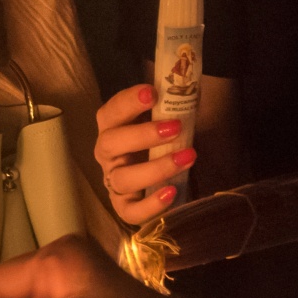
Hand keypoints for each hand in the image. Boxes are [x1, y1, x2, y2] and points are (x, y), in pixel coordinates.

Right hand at [95, 84, 195, 225]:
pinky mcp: (125, 207)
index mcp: (112, 128)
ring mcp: (114, 182)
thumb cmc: (165, 138)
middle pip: (110, 143)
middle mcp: (107, 155)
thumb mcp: (168, 117)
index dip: (128, 101)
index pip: (111, 112)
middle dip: (142, 134)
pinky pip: (131, 211)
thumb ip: (173, 104)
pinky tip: (172, 191)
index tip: (152, 92)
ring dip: (155, 168)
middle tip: (176, 127)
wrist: (168, 172)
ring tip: (188, 157)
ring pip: (123, 178)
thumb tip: (190, 86)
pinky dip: (150, 204)